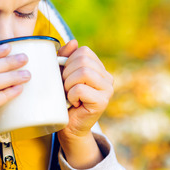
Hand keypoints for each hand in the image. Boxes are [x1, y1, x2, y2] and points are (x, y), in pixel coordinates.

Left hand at [57, 40, 113, 168]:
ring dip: (69, 84)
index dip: (68, 61)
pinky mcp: (102, 102)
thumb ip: (65, 57)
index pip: (83, 51)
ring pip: (84, 72)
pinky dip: (71, 95)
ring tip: (69, 94)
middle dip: (67, 73)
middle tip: (66, 87)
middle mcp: (107, 77)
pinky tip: (73, 103)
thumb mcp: (61, 74)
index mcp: (99, 68)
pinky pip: (81, 89)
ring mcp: (108, 89)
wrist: (68, 126)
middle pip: (83, 60)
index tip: (65, 77)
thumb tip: (74, 42)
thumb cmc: (63, 99)